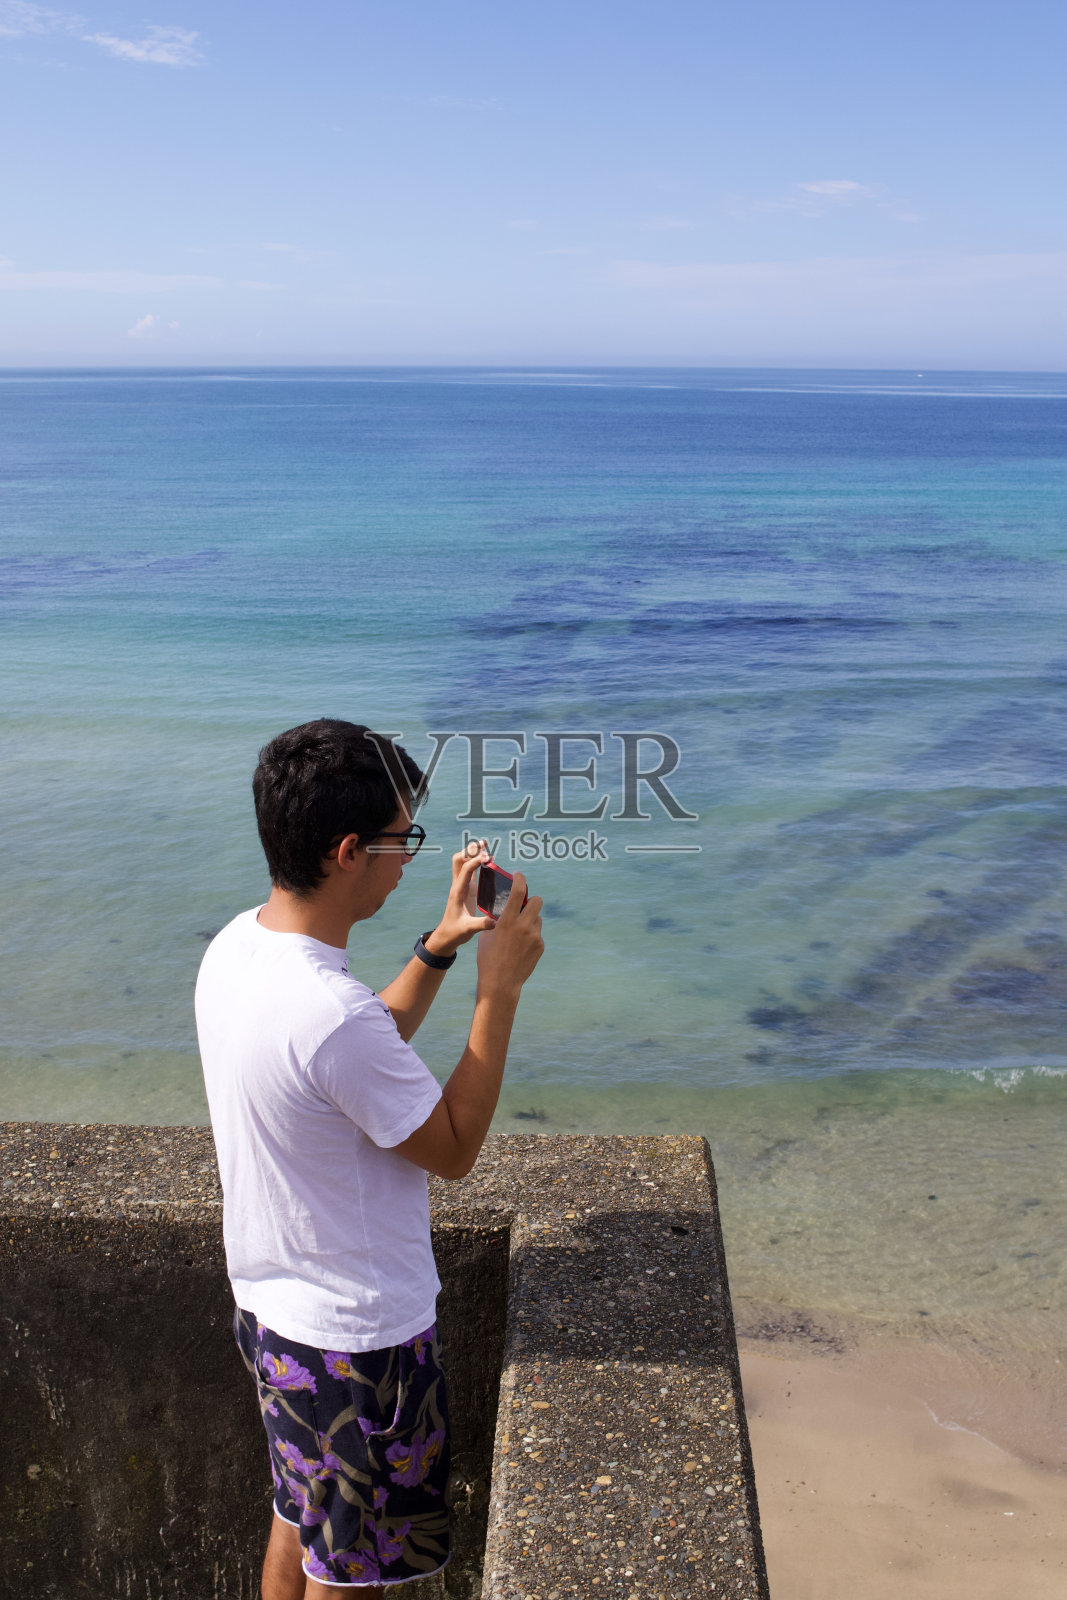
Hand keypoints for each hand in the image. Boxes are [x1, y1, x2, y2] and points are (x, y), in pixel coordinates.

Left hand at [422, 839, 496, 957]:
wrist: (447, 936)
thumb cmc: (455, 932)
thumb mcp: (468, 930)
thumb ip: (481, 924)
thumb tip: (494, 921)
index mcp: (458, 892)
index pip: (465, 870)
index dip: (475, 861)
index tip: (488, 858)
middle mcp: (458, 885)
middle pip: (459, 860)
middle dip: (470, 850)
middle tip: (485, 845)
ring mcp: (461, 886)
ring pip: (462, 862)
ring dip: (472, 853)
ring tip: (486, 846)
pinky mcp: (466, 889)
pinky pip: (470, 870)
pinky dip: (476, 862)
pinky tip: (487, 860)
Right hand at [476, 871, 543, 997]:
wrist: (500, 984)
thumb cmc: (488, 959)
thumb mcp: (486, 935)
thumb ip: (496, 921)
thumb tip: (500, 911)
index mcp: (508, 920)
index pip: (518, 891)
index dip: (520, 879)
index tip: (518, 875)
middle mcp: (524, 926)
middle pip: (537, 900)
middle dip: (530, 900)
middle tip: (523, 904)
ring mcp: (535, 937)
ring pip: (537, 918)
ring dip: (530, 919)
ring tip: (518, 931)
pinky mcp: (540, 946)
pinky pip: (537, 934)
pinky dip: (530, 935)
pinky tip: (520, 947)